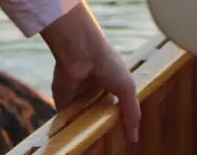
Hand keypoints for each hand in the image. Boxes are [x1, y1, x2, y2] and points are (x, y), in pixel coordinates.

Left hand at [40, 2, 140, 144]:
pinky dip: (70, 132)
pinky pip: (66, 121)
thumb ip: (132, 113)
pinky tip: (76, 144)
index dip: (119, 120)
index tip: (122, 137)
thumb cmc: (107, 64)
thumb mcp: (127, 88)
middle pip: (98, 116)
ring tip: (93, 151)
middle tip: (106, 147)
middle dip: (102, 130)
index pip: (116, 106)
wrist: (80, 51)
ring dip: (86, 135)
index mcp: (111, 83)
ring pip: (83, 121)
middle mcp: (94, 89)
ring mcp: (77, 96)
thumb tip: (133, 138)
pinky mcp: (62, 101)